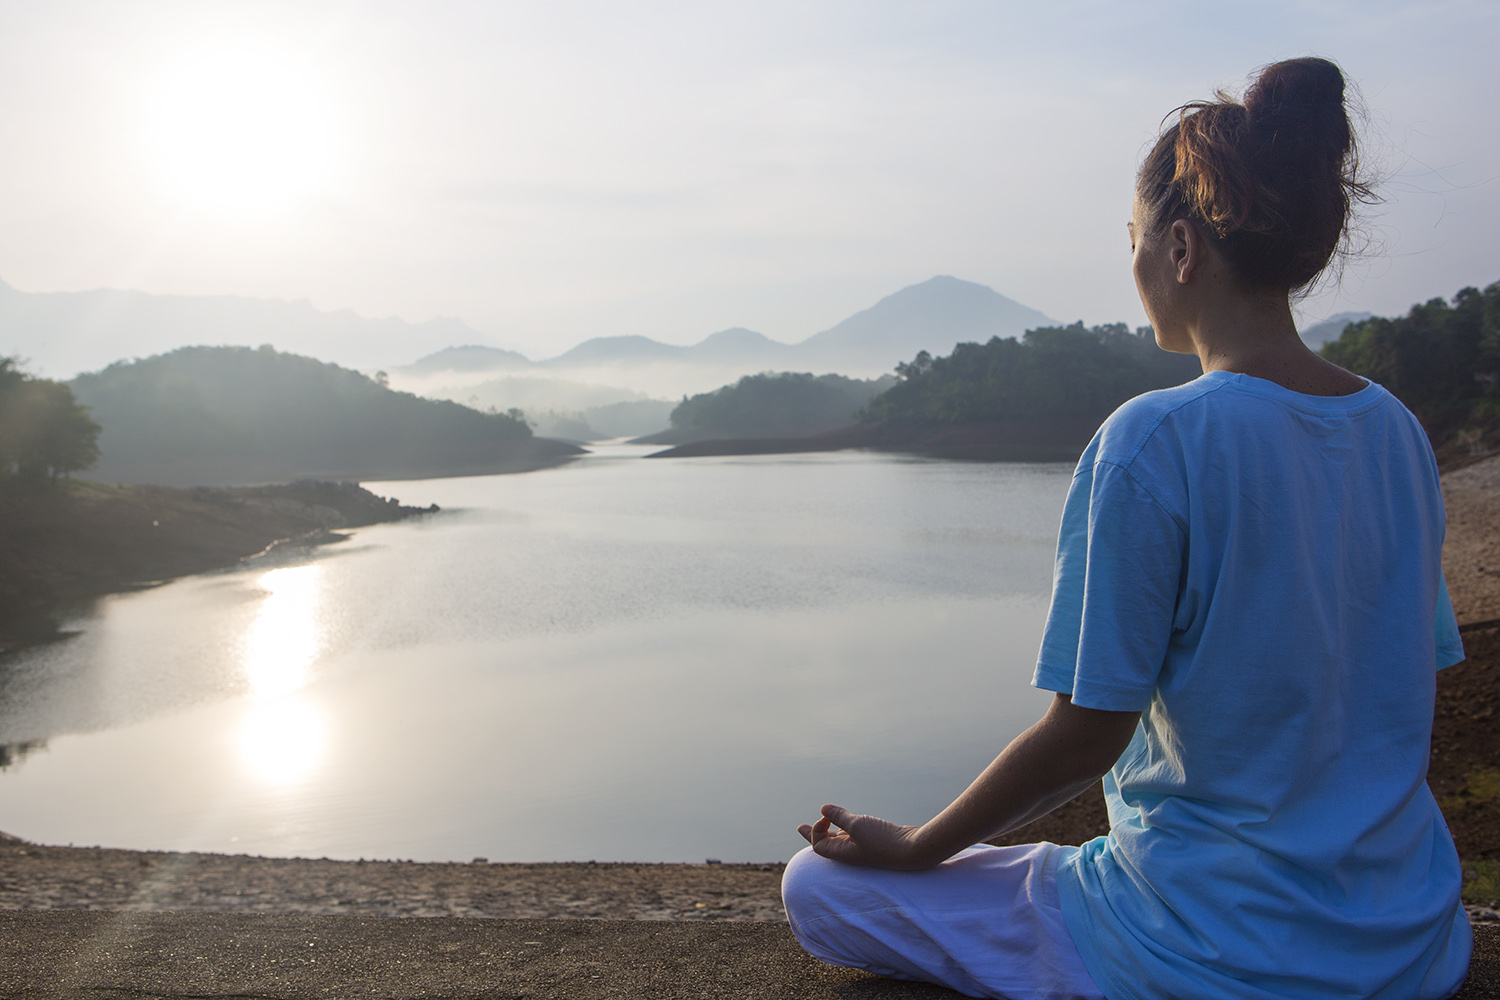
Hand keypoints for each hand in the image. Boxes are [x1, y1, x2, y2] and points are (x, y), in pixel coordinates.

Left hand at [797, 804, 933, 870]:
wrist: (912, 849)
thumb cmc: (882, 840)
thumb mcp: (857, 825)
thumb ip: (839, 817)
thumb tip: (823, 809)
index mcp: (843, 854)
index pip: (818, 845)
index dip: (816, 830)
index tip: (826, 816)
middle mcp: (850, 854)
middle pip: (826, 844)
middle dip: (814, 833)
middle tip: (800, 827)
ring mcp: (862, 848)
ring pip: (840, 839)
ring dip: (830, 828)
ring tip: (824, 820)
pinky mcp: (874, 841)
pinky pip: (854, 834)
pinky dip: (846, 826)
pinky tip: (847, 820)